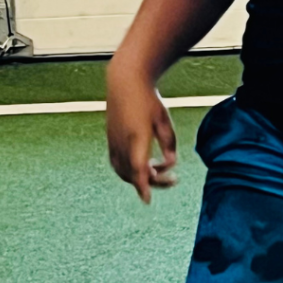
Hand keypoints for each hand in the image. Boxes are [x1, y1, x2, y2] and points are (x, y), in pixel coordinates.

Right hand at [105, 64, 177, 203]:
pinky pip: (118, 164)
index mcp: (137, 138)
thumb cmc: (148, 99)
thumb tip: (171, 162)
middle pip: (133, 174)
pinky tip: (144, 166)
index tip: (147, 200)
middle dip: (152, 182)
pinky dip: (129, 171)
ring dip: (140, 177)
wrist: (126, 83)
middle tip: (172, 180)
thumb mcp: (164, 119)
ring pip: (123, 172)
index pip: (138, 169)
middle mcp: (121, 143)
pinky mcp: (110, 141)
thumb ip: (169, 142)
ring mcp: (113, 143)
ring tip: (158, 170)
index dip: (143, 186)